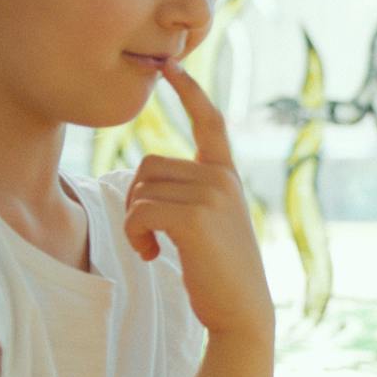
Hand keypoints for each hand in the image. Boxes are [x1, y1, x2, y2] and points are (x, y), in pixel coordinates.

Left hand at [123, 62, 271, 339]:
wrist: (241, 311)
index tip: (170, 65)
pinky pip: (139, 210)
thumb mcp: (211, 223)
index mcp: (227, 176)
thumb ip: (191, 194)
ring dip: (135, 221)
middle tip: (150, 236)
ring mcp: (213, 195)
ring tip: (154, 248)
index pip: (209, 121)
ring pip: (141, 188)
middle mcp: (223, 178)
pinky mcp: (196, 217)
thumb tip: (147, 179)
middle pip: (149, 165)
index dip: (189, 91)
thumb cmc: (218, 273)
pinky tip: (153, 255)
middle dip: (137, 200)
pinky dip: (135, 234)